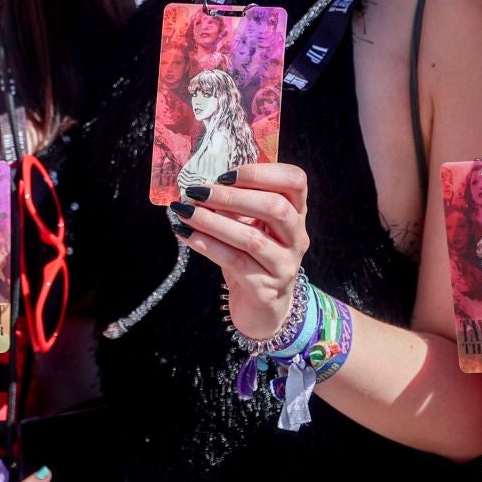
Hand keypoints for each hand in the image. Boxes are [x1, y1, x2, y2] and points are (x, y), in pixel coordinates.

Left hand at [175, 163, 308, 340]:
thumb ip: (237, 204)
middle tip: (198, 192)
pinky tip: (185, 233)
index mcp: (296, 213)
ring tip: (185, 211)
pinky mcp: (266, 289)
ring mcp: (284, 266)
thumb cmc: (253, 259)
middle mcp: (297, 238)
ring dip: (213, 221)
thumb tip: (199, 182)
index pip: (294, 181)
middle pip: (275, 208)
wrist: (262, 309)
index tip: (225, 175)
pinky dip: (207, 245)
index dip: (261, 173)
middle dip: (232, 197)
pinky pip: (235, 262)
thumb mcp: (251, 226)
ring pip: (252, 238)